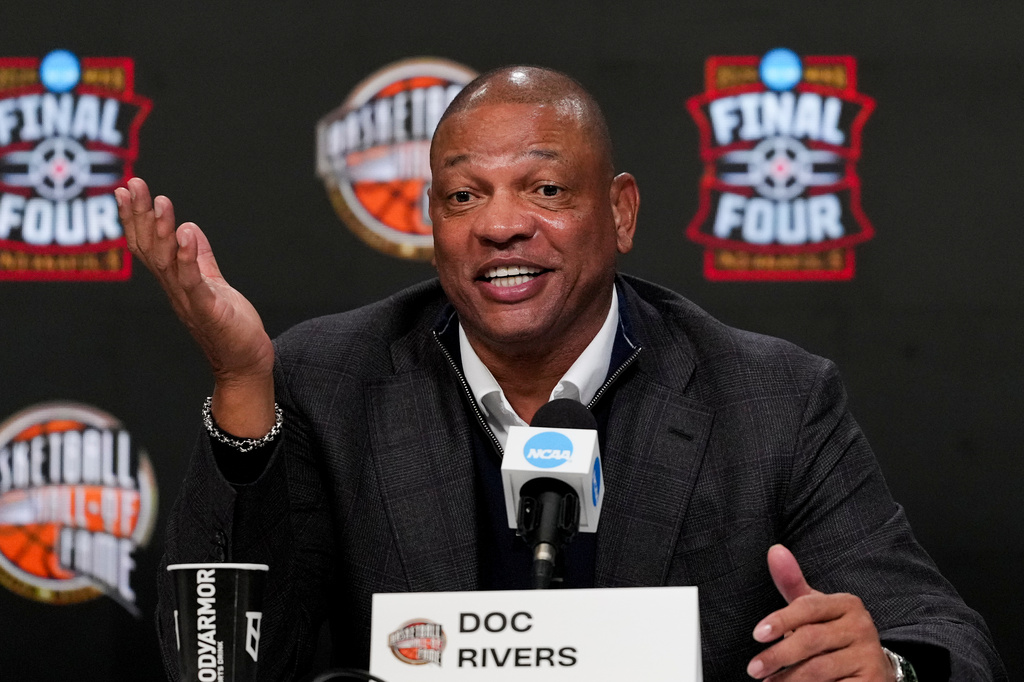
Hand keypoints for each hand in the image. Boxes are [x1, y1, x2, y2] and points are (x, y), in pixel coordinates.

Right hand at [115, 178, 275, 435]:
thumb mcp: (214, 284)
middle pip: (150, 249)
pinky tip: (186, 236)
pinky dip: (189, 259)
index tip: (126, 189)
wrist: (246, 363)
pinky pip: (194, 283)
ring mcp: (189, 301)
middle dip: (140, 215)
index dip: (136, 218)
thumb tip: (189, 230)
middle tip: (133, 184)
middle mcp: (175, 290)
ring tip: (160, 202)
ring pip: (167, 262)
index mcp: (175, 281)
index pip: (148, 245)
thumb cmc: (230, 327)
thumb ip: (201, 259)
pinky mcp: (209, 311)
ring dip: (162, 231)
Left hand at [747, 545, 893, 680]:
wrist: (874, 668)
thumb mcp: (815, 608)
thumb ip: (793, 583)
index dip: (781, 620)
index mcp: (847, 604)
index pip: (809, 608)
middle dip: (777, 655)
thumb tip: (775, 551)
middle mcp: (862, 627)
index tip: (757, 634)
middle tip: (754, 669)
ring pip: (819, 669)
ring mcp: (869, 657)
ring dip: (788, 678)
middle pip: (811, 640)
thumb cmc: (833, 634)